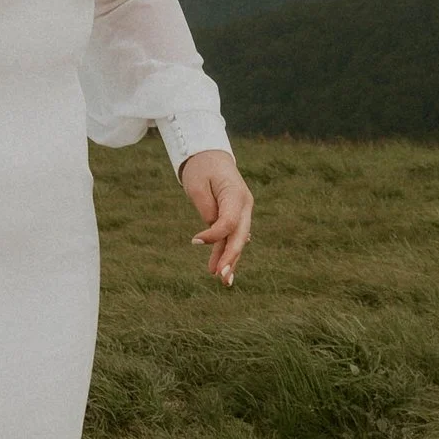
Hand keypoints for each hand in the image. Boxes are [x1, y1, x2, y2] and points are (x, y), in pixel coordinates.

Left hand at [177, 149, 252, 285]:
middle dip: (231, 257)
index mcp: (236, 194)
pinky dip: (227, 254)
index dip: (214, 235)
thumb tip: (212, 233)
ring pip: (238, 240)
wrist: (211, 157)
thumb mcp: (197, 184)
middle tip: (220, 275)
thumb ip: (206, 208)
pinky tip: (221, 272)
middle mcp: (244, 205)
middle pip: (239, 235)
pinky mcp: (235, 218)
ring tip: (224, 282)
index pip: (229, 221)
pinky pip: (232, 238)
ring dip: (231, 261)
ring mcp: (242, 212)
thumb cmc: (202, 168)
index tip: (194, 241)